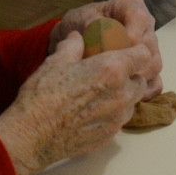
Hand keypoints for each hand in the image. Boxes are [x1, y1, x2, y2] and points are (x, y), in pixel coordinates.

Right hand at [0, 32, 161, 174]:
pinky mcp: (110, 136)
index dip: (135, 51)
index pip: (144, 54)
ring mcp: (118, 118)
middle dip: (130, 75)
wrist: (31, 136)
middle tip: (108, 75)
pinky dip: (112, 114)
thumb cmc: (43, 95)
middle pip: (141, 79)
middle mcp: (122, 93)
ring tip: (99, 95)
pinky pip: (119, 120)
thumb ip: (73, 46)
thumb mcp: (55, 62)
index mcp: (112, 69)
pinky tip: (91, 113)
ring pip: (132, 101)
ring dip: (122, 96)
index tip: (124, 51)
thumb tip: (78, 37)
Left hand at [47, 0, 162, 97]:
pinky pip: (155, 82)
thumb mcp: (79, 21)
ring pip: (154, 65)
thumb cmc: (78, 27)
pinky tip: (127, 98)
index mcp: (131, 6)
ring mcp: (149, 48)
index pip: (139, 19)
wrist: (74, 44)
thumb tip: (102, 35)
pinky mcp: (148, 69)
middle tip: (111, 74)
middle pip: (149, 45)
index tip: (113, 50)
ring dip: (137, 78)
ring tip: (116, 87)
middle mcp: (145, 26)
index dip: (130, 35)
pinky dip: (145, 92)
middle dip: (132, 62)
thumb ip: (91, 25)